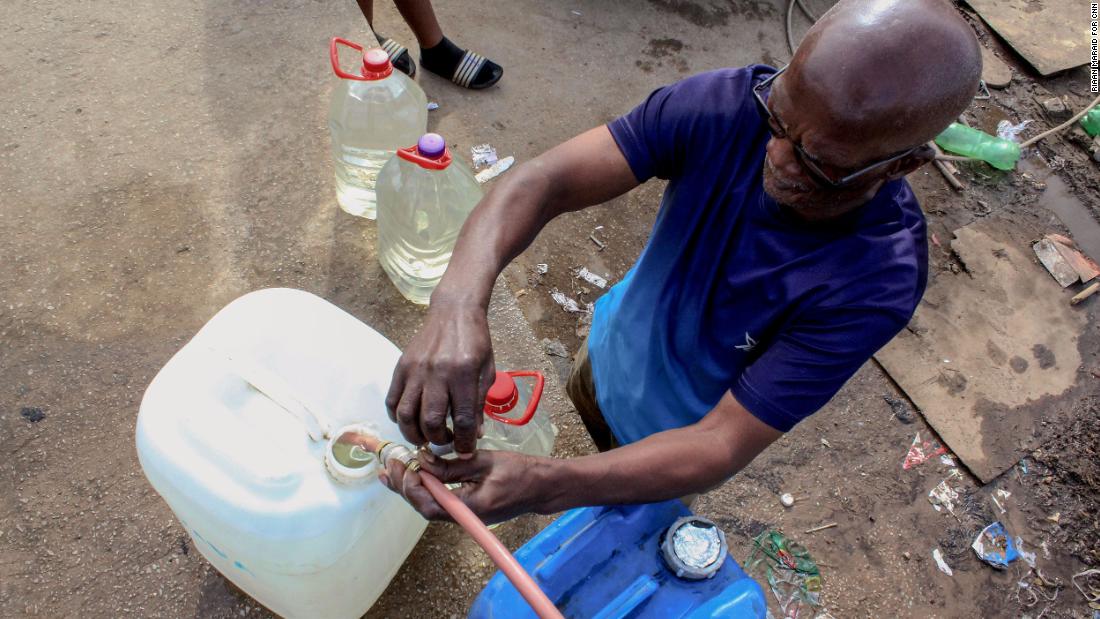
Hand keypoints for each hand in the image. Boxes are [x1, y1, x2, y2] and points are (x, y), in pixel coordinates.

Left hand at [378, 450, 549, 524]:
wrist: (543, 487)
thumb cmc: (520, 472)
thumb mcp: (485, 462)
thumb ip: (453, 465)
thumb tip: (423, 461)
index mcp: (470, 508)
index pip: (431, 505)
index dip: (412, 488)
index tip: (406, 465)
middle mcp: (465, 517)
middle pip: (425, 508)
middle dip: (404, 487)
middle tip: (390, 465)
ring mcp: (466, 515)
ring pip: (430, 505)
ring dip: (411, 488)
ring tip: (393, 470)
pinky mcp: (468, 509)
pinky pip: (440, 502)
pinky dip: (424, 488)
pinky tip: (416, 474)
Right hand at [385, 300, 495, 456]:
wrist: (453, 312)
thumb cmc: (476, 342)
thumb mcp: (487, 371)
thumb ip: (480, 403)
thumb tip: (475, 434)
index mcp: (464, 374)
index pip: (462, 419)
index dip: (464, 441)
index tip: (466, 451)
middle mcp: (437, 373)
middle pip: (430, 420)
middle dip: (438, 440)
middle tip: (444, 442)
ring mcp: (416, 370)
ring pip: (406, 414)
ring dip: (414, 434)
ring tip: (424, 438)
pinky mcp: (401, 366)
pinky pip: (392, 399)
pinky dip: (397, 417)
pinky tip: (408, 421)